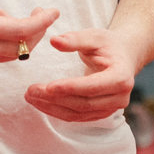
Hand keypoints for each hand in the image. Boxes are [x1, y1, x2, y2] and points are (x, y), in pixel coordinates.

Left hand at [26, 27, 142, 122]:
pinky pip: (76, 116)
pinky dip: (56, 111)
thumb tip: (54, 41)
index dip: (71, 88)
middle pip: (84, 103)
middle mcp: (120, 97)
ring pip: (78, 113)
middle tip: (31, 90)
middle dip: (55, 99)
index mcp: (121, 77)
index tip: (48, 86)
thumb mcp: (94, 36)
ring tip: (30, 97)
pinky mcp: (101, 114)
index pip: (93, 86)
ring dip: (52, 107)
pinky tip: (40, 103)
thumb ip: (75, 39)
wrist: (123, 57)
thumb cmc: (108, 44)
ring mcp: (111, 109)